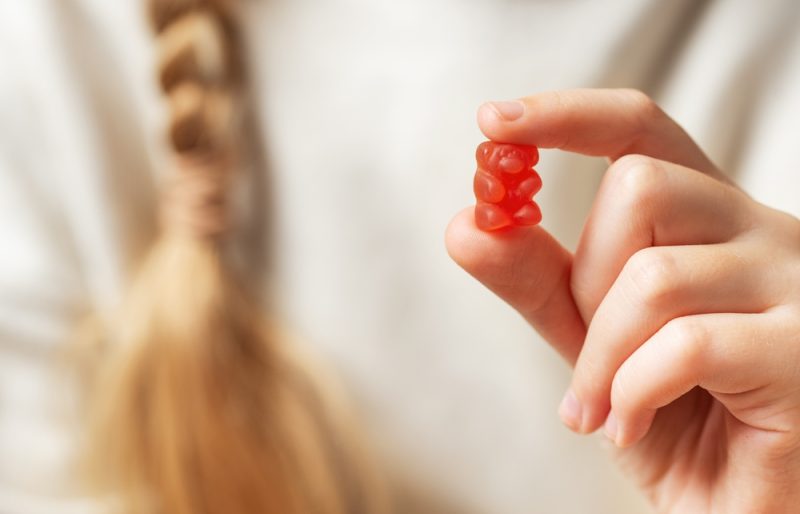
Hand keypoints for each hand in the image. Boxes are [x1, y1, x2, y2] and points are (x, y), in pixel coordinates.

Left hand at [446, 89, 799, 512]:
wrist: (738, 506)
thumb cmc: (673, 417)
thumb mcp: (591, 340)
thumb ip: (539, 282)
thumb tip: (467, 225)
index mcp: (709, 219)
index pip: (640, 131)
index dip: (566, 115)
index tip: (492, 123)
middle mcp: (761, 232)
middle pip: (638, 189)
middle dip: (586, 282)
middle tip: (591, 359)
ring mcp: (794, 285)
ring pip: (653, 273)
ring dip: (600, 356)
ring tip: (602, 409)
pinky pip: (685, 343)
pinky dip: (633, 391)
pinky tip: (630, 426)